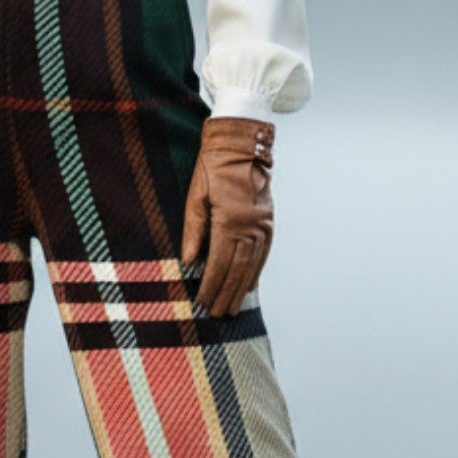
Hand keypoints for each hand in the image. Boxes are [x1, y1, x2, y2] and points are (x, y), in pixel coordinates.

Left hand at [180, 115, 275, 318]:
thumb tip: (188, 262)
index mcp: (229, 220)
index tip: (202, 301)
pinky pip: (263, 252)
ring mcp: (263, 223)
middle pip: (238, 269)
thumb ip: (193, 231)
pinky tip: (250, 284)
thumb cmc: (213, 167)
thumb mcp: (195, 196)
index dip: (211, 285)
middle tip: (219, 313)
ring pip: (253, 264)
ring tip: (234, 306)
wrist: (241, 143)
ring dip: (242, 288)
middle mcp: (251, 225)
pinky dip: (256, 271)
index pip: (219, 262)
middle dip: (227, 293)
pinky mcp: (269, 220)